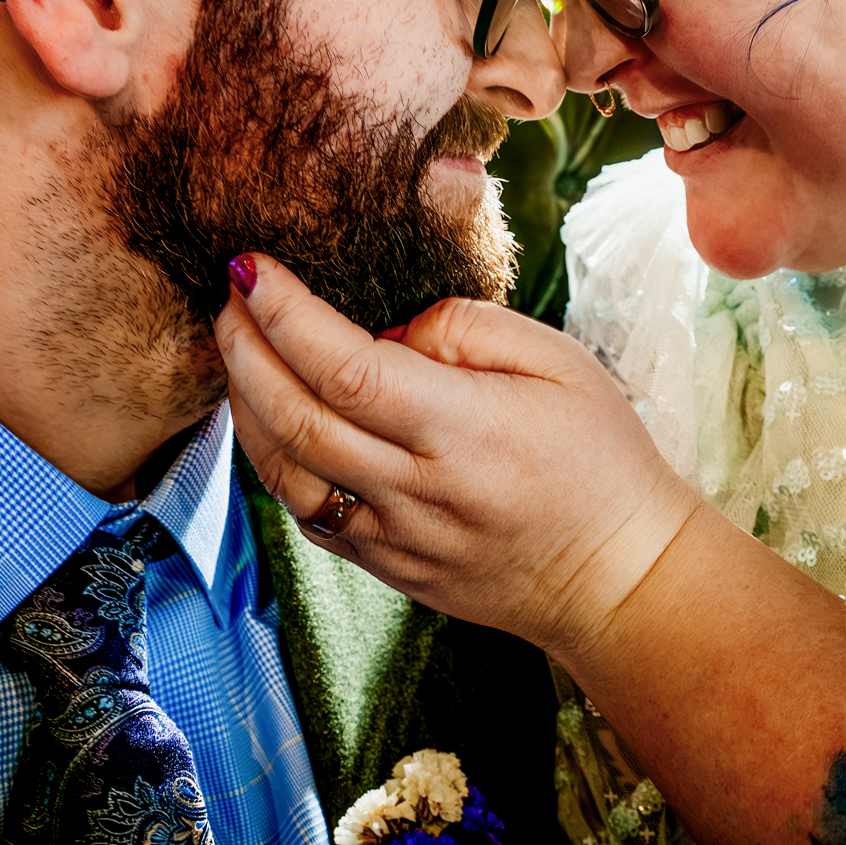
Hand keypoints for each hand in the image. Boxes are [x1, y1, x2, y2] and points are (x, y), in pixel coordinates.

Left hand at [214, 253, 703, 661]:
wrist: (618, 579)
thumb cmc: (601, 459)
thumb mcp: (560, 362)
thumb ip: (468, 328)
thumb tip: (392, 328)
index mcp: (461, 430)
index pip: (345, 367)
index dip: (285, 314)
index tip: (252, 267)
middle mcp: (416, 491)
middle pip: (295, 419)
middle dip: (244, 349)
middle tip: (227, 296)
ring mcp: (394, 539)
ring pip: (284, 473)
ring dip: (244, 407)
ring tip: (236, 348)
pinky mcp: (385, 568)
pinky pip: (305, 513)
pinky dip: (272, 460)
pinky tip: (267, 417)